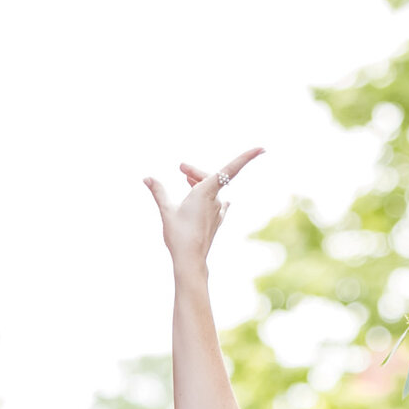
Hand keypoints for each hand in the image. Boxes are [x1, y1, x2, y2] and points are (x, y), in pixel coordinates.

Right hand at [144, 147, 262, 270]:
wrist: (190, 260)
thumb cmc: (178, 235)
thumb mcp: (166, 211)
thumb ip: (158, 192)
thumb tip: (147, 178)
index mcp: (205, 192)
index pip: (230, 169)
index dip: (246, 157)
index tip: (262, 149)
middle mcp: (215, 200)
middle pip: (210, 177)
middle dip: (195, 171)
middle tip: (180, 168)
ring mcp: (217, 211)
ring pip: (212, 190)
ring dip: (199, 183)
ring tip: (186, 179)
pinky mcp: (216, 221)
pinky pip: (217, 203)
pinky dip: (211, 196)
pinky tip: (222, 200)